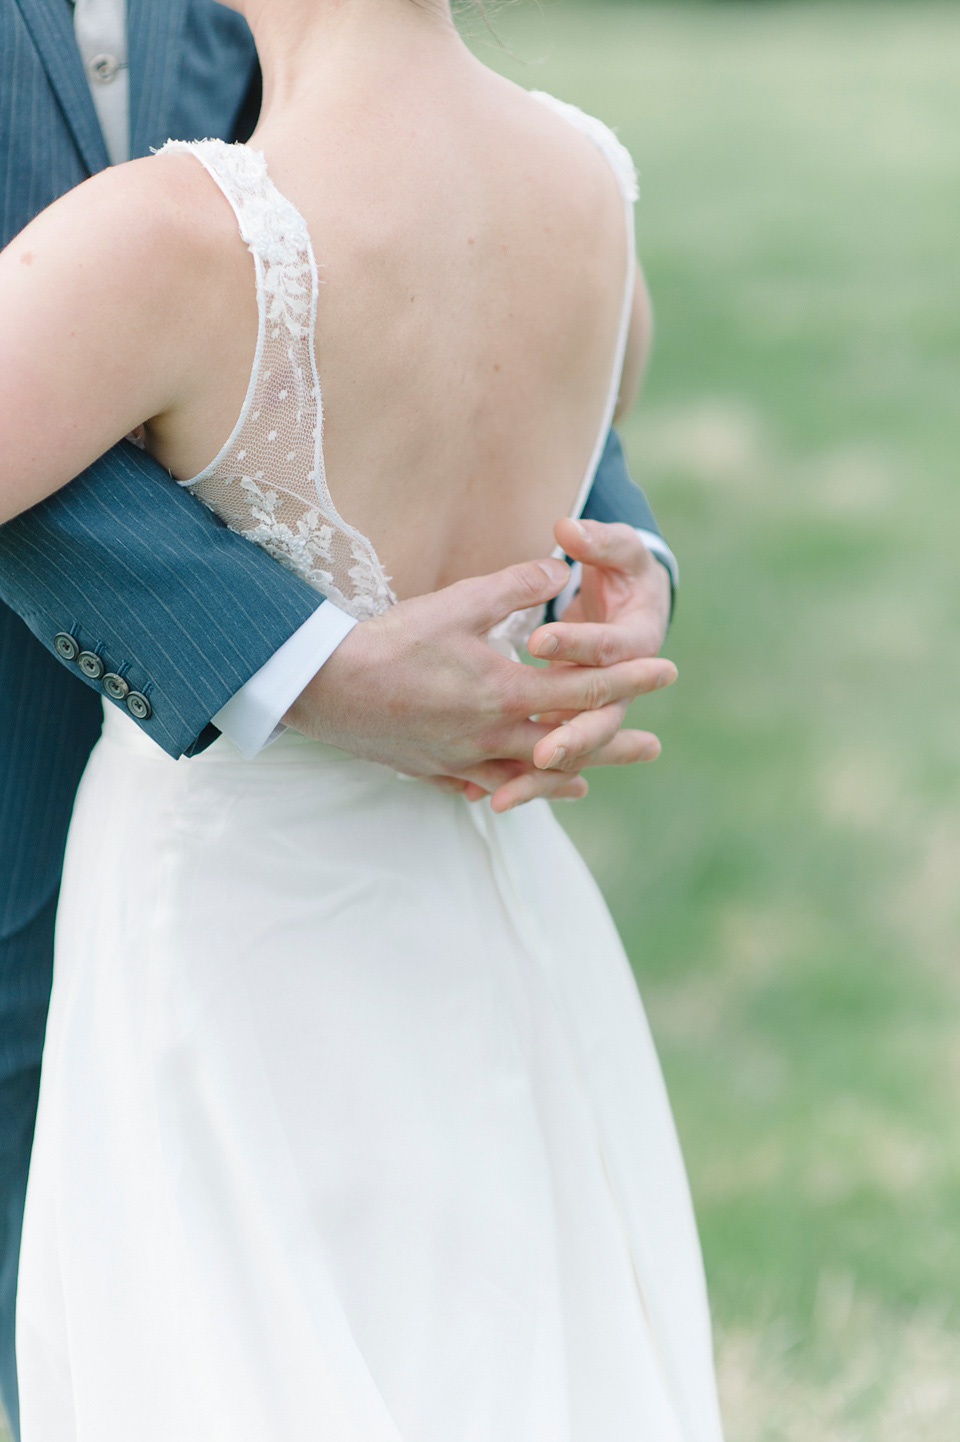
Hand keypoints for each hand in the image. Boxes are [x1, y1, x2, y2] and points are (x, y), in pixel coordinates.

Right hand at [283, 556, 674, 799]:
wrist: (324, 686)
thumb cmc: (391, 640)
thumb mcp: (459, 601)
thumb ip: (515, 585)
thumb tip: (559, 567)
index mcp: (505, 693)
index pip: (584, 689)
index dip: (629, 679)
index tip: (668, 672)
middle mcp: (492, 736)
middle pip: (568, 745)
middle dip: (613, 744)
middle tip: (654, 747)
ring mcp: (462, 759)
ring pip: (528, 775)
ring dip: (566, 774)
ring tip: (593, 779)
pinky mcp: (432, 770)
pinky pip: (482, 785)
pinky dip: (508, 787)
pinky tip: (517, 789)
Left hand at [480, 519, 674, 810]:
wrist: (642, 607)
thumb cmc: (626, 573)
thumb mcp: (618, 551)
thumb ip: (598, 541)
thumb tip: (570, 528)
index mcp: (635, 641)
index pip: (606, 648)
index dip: (575, 644)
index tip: (538, 639)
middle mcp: (620, 686)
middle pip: (595, 718)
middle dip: (569, 736)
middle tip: (542, 751)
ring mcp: (594, 712)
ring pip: (569, 752)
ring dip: (539, 778)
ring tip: (502, 799)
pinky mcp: (569, 725)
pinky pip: (544, 760)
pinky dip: (517, 779)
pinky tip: (484, 798)